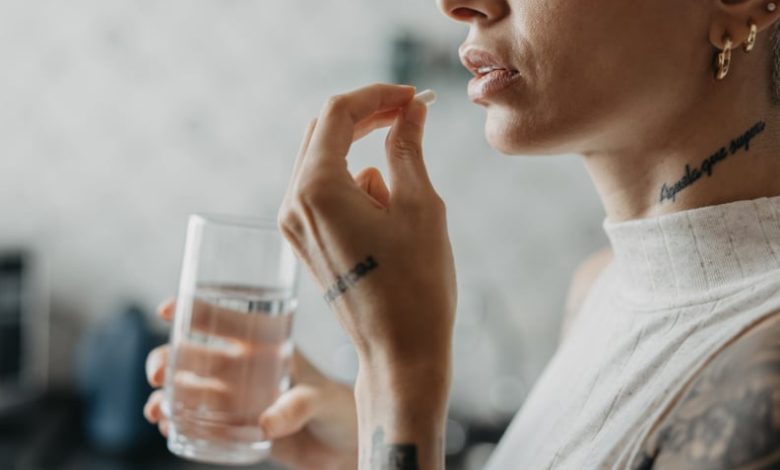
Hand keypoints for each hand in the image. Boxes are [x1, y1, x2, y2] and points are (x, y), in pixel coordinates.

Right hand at [143, 299, 358, 469]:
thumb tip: (265, 424)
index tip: (167, 310)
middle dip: (167, 359)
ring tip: (157, 410)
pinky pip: (196, 423)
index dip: (194, 310)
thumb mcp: (321, 399)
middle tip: (158, 374)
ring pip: (188, 389)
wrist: (343, 447)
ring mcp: (235, 398)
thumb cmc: (338, 409)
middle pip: (194, 356)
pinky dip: (176, 423)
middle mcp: (244, 368)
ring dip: (166, 395)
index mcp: (265, 346)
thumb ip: (296, 407)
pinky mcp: (233, 428)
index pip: (226, 320)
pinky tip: (166, 428)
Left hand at [277, 83, 455, 468]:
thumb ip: (408, 148)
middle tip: (411, 115)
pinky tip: (387, 217)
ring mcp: (294, 225)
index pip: (337, 114)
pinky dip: (356, 186)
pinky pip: (324, 192)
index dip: (377, 96)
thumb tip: (410, 111)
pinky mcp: (304, 240)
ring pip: (324, 161)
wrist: (400, 352)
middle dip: (367, 117)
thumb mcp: (420, 206)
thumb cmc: (416, 284)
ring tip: (405, 190)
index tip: (412, 97)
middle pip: (323, 132)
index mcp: (317, 190)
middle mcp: (293, 204)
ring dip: (364, 154)